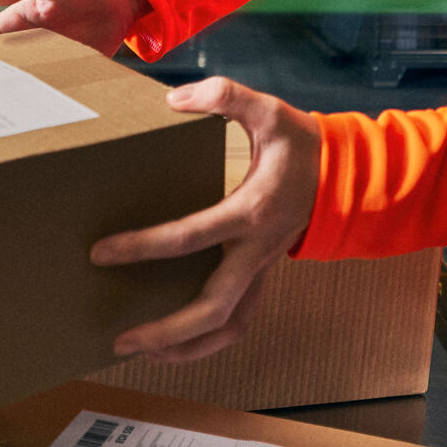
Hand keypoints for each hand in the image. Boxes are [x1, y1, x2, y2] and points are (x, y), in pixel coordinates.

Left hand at [94, 76, 319, 362]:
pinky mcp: (262, 275)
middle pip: (213, 307)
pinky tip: (178, 340)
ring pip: (230, 326)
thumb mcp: (269, 110)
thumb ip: (224, 96)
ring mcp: (262, 269)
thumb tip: (175, 99)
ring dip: (188, 347)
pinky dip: (209, 340)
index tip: (101, 253)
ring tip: (145, 350)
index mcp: (251, 211)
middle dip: (166, 330)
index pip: (189, 237)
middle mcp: (256, 250)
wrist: (345, 175)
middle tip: (122, 340)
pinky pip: (239, 319)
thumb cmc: (302, 145)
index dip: (143, 247)